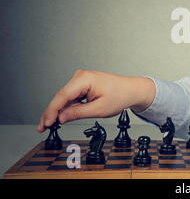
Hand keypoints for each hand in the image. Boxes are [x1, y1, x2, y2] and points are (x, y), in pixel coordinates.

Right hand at [37, 69, 155, 131]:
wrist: (131, 90)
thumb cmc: (120, 96)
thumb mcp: (99, 109)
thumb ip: (78, 113)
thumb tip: (61, 117)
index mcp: (85, 79)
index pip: (62, 96)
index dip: (51, 111)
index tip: (45, 123)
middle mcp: (80, 76)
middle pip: (61, 97)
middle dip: (52, 113)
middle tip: (43, 128)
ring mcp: (81, 79)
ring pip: (65, 98)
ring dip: (60, 111)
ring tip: (54, 123)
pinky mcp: (83, 84)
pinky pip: (71, 97)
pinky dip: (68, 107)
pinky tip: (67, 115)